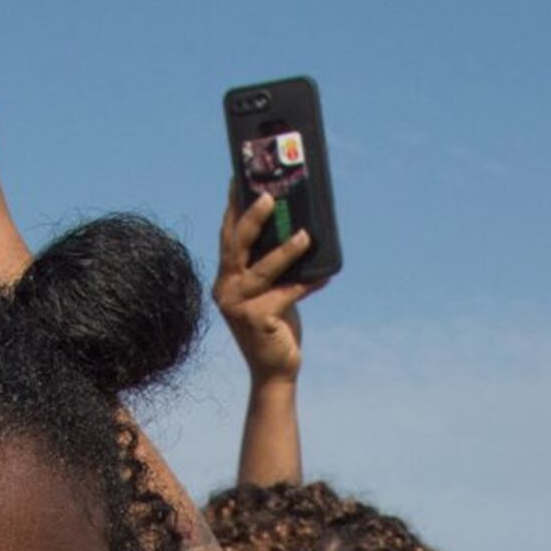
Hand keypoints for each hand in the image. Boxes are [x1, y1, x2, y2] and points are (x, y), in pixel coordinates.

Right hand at [214, 186, 314, 381]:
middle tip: (270, 196)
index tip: (239, 180)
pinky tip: (325, 275)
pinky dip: (307, 284)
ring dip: (286, 251)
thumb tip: (297, 230)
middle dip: (252, 218)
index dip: (233, 207)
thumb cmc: (275, 326)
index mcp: (225, 279)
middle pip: (237, 246)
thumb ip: (271, 267)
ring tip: (306, 235)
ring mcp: (238, 306)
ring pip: (263, 270)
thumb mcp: (269, 292)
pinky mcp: (258, 320)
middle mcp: (226, 290)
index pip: (227, 236)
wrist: (274, 370)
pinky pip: (287, 294)